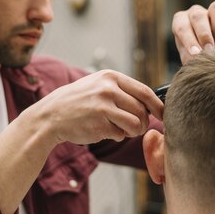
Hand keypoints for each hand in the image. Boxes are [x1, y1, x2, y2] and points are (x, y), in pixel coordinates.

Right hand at [33, 70, 163, 144]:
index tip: (163, 115)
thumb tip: (153, 104)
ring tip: (121, 130)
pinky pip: (120, 135)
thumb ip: (123, 91)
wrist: (51, 115)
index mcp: (110, 77)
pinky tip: (103, 130)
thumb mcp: (99, 85)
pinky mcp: (98, 125)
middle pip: (142, 110)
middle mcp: (107, 90)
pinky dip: (116, 136)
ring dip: (133, 132)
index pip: (145, 91)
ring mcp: (103, 107)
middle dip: (143, 123)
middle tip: (136, 128)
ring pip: (135, 124)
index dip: (158, 105)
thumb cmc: (79, 101)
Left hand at [172, 1, 214, 64]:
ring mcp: (213, 12)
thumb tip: (196, 58)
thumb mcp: (189, 60)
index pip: (182, 26)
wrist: (212, 61)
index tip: (196, 53)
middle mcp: (196, 13)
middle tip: (209, 50)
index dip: (188, 40)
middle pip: (198, 15)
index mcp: (180, 22)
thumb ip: (190, 57)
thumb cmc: (195, 59)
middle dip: (204, 34)